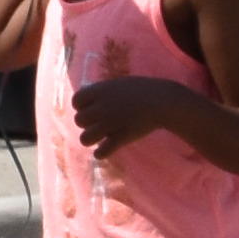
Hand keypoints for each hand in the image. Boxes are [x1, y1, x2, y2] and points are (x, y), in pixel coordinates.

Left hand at [68, 70, 198, 156]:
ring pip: (85, 138)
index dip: (81, 106)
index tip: (91, 108)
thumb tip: (85, 101)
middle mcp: (102, 107)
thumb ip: (101, 92)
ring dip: (91, 139)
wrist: (162, 101)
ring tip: (100, 137)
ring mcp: (111, 123)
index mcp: (101, 91)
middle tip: (98, 123)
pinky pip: (101, 152)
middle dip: (87, 123)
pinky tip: (106, 149)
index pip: (76, 101)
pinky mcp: (121, 138)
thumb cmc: (141, 90)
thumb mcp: (118, 84)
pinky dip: (101, 153)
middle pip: (79, 121)